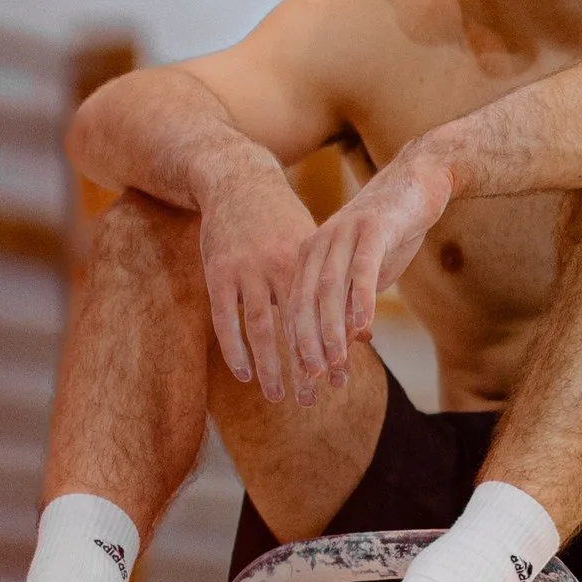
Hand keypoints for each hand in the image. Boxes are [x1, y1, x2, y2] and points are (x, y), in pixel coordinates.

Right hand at [198, 168, 322, 402]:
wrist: (238, 181)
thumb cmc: (280, 219)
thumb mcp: (311, 245)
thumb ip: (332, 288)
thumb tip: (363, 334)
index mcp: (307, 262)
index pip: (322, 316)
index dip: (329, 350)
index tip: (337, 382)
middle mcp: (279, 267)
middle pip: (294, 328)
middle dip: (303, 367)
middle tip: (310, 400)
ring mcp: (246, 270)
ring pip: (260, 328)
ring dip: (270, 366)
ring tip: (278, 395)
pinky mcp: (218, 272)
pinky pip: (225, 320)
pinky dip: (234, 349)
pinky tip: (243, 374)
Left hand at [287, 150, 453, 393]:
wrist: (416, 184)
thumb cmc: (388, 233)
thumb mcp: (363, 273)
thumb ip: (349, 303)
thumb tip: (345, 342)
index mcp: (310, 254)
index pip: (296, 305)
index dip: (299, 344)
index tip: (305, 378)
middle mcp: (320, 243)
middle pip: (305, 300)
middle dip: (308, 343)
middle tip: (314, 378)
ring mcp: (344, 233)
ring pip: (329, 288)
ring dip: (331, 328)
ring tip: (335, 360)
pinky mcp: (373, 227)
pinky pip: (362, 267)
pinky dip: (361, 297)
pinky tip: (365, 324)